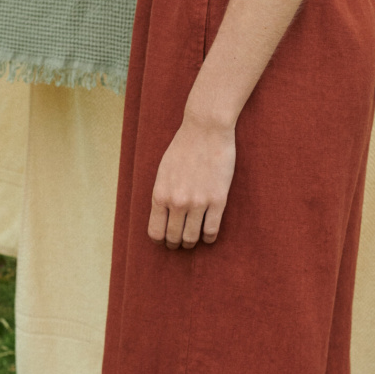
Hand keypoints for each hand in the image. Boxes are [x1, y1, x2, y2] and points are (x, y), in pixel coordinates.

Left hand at [147, 110, 235, 248]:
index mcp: (160, 195)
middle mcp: (177, 202)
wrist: (206, 130)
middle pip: (174, 237)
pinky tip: (209, 235)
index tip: (165, 240)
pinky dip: (209, 237)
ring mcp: (198, 202)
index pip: (156, 232)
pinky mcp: (218, 200)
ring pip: (193, 238)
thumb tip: (163, 217)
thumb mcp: (163, 171)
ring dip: (192, 243)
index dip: (160, 240)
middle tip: (179, 243)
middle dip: (176, 243)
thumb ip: (162, 195)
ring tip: (193, 240)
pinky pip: (212, 230)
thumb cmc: (183, 147)